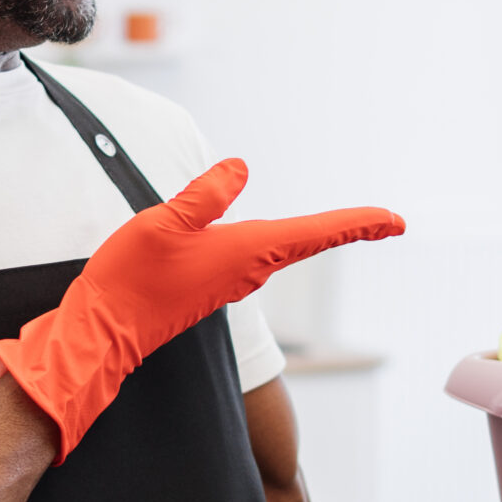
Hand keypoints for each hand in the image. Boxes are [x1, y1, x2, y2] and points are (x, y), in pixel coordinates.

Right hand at [0, 159, 403, 461]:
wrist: (104, 331)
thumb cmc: (131, 280)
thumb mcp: (166, 222)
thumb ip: (205, 195)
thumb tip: (239, 169)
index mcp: (247, 251)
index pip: (317, 233)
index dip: (360, 224)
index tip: (397, 222)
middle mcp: (247, 269)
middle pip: (308, 240)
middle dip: (347, 230)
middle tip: (390, 222)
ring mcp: (230, 280)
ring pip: (281, 247)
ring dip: (315, 235)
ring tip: (352, 225)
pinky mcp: (211, 284)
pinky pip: (253, 254)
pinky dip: (278, 241)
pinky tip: (273, 234)